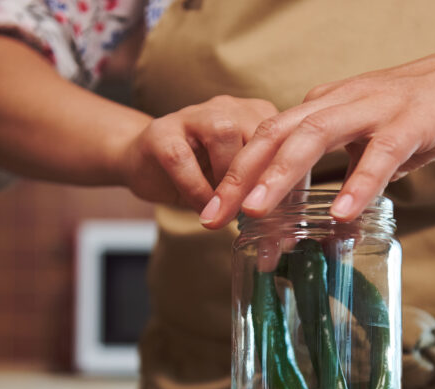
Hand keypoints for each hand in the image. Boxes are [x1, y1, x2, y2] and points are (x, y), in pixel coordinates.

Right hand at [119, 95, 278, 210]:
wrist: (145, 162)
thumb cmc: (201, 175)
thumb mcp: (240, 184)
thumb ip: (263, 197)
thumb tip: (286, 236)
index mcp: (255, 115)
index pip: (285, 140)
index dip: (289, 179)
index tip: (286, 215)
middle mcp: (228, 107)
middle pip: (258, 132)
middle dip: (261, 179)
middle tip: (257, 215)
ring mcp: (193, 115)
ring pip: (223, 133)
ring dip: (229, 180)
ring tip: (226, 210)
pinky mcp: (161, 132)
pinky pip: (182, 157)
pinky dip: (196, 189)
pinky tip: (202, 209)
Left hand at [199, 41, 434, 227]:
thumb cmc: (424, 115)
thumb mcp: (373, 144)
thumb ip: (349, 175)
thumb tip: (334, 221)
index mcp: (323, 106)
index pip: (266, 139)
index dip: (235, 175)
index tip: (212, 213)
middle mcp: (338, 102)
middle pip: (275, 136)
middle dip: (239, 178)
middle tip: (212, 219)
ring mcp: (372, 110)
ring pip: (314, 138)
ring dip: (281, 176)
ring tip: (256, 212)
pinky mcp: (410, 124)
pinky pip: (379, 155)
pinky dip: (357, 184)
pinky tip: (340, 215)